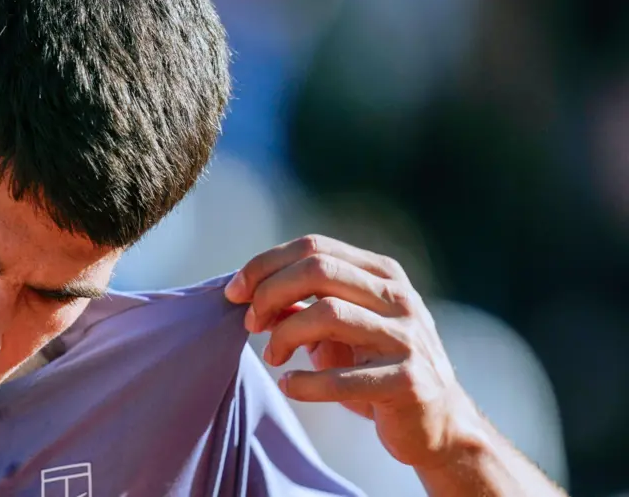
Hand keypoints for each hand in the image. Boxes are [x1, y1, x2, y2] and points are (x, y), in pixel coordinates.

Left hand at [225, 235, 480, 468]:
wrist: (437, 424)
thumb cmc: (376, 368)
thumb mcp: (339, 329)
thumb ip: (301, 305)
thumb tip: (250, 293)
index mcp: (382, 274)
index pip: (315, 247)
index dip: (266, 264)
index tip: (235, 292)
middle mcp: (398, 298)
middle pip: (318, 269)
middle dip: (269, 292)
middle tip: (250, 323)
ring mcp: (407, 338)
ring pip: (327, 313)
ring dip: (285, 334)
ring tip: (272, 356)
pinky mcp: (408, 382)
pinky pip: (342, 378)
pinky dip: (305, 383)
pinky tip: (291, 386)